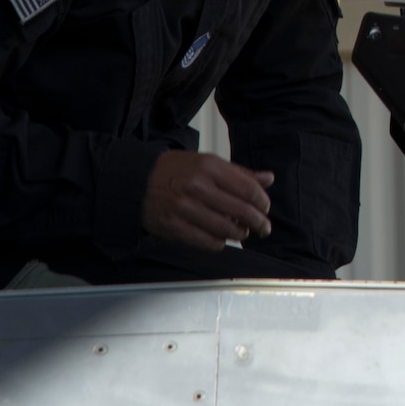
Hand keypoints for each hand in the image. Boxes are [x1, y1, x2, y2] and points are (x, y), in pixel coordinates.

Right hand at [142, 151, 274, 250]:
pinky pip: (209, 242)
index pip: (248, 188)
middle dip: (259, 223)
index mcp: (208, 166)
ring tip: (241, 232)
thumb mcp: (206, 162)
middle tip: (263, 227)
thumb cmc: (174, 171)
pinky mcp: (176, 227)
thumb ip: (239, 173)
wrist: (136, 181)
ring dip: (240, 234)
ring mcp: (186, 208)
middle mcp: (198, 186)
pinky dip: (220, 243)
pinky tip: (220, 237)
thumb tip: (268, 178)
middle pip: (242, 211)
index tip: (265, 208)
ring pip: (227, 230)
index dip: (262, 202)